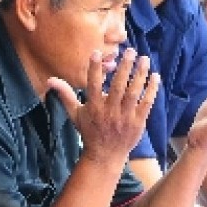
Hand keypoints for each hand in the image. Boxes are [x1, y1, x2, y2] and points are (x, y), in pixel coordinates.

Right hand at [48, 48, 159, 162]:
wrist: (105, 156)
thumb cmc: (90, 132)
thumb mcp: (75, 114)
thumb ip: (66, 95)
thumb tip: (50, 80)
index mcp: (93, 108)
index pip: (93, 85)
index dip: (94, 69)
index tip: (96, 52)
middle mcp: (109, 112)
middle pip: (118, 87)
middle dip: (124, 67)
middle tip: (130, 50)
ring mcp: (125, 118)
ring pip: (133, 93)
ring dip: (140, 75)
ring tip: (145, 59)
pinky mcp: (138, 123)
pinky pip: (146, 103)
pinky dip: (151, 90)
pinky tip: (155, 76)